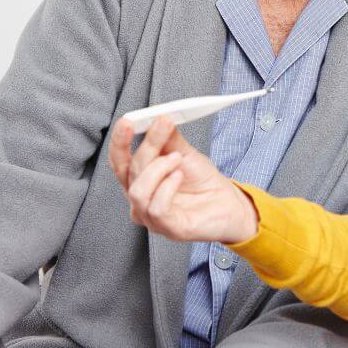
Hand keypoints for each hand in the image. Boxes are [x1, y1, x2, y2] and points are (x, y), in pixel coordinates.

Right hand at [107, 116, 257, 243]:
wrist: (228, 203)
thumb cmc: (202, 181)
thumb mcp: (184, 153)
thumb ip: (168, 138)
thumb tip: (157, 118)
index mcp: (139, 180)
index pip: (119, 161)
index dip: (119, 142)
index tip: (128, 121)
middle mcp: (140, 200)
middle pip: (130, 171)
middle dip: (147, 146)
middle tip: (164, 125)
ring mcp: (151, 217)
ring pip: (138, 191)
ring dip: (158, 168)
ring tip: (178, 158)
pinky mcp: (168, 229)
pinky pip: (156, 208)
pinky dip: (167, 187)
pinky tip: (179, 177)